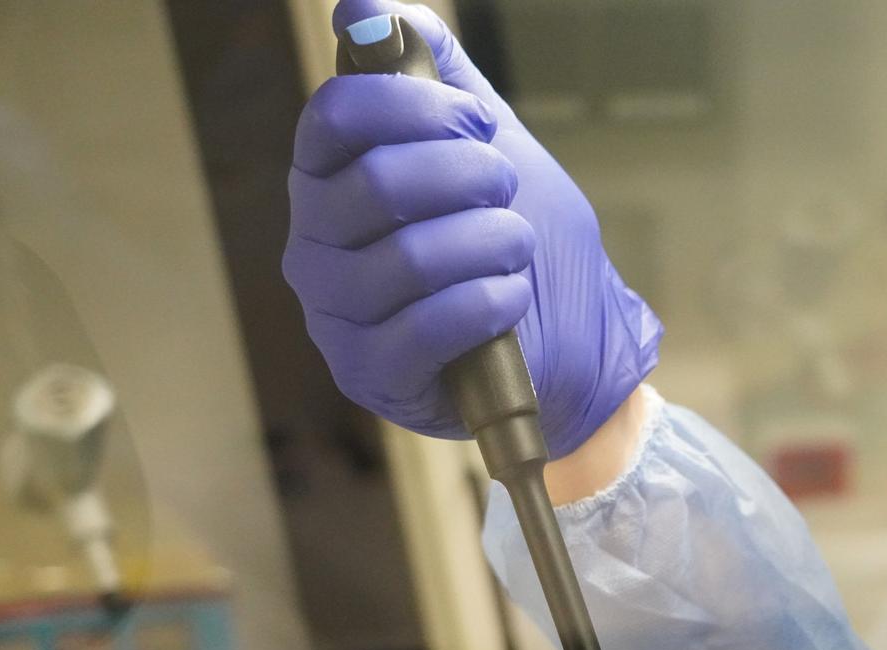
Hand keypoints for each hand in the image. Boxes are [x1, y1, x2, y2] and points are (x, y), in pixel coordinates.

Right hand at [284, 1, 659, 454]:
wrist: (572, 348)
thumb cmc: (518, 246)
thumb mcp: (490, 146)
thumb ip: (437, 76)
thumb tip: (366, 5)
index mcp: (329, 180)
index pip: (335, 117)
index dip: (415, 108)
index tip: (476, 121)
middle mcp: (314, 246)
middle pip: (376, 183)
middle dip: (468, 177)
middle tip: (508, 190)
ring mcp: (336, 316)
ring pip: (407, 258)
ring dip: (489, 243)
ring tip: (518, 248)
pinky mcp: (371, 375)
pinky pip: (424, 328)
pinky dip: (486, 302)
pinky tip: (511, 298)